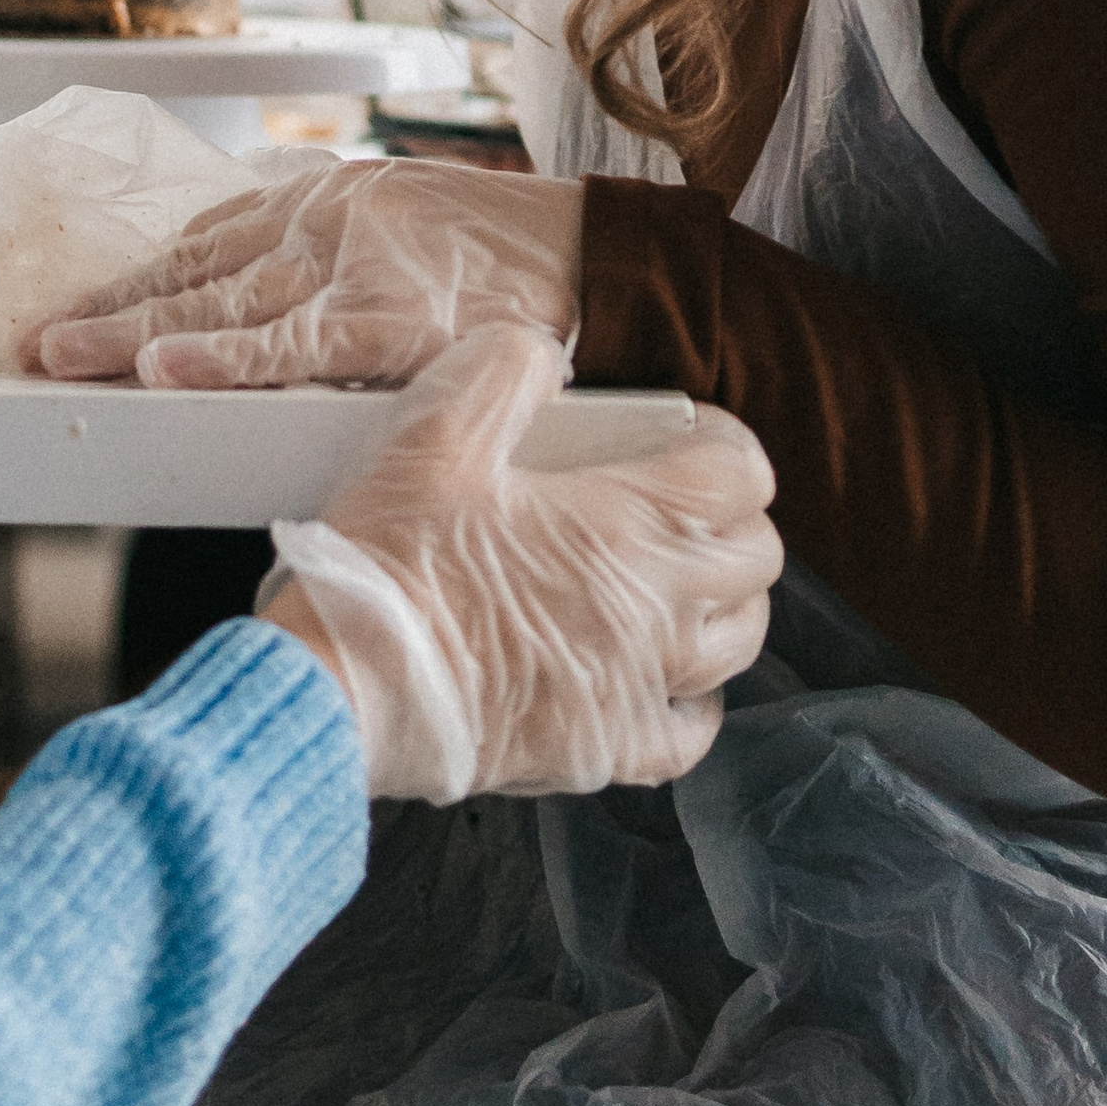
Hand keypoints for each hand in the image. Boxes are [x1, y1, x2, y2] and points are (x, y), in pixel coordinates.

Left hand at [32, 155, 584, 388]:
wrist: (602, 265)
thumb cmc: (510, 262)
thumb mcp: (406, 235)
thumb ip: (331, 261)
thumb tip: (257, 304)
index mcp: (324, 198)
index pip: (206, 237)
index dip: (135, 276)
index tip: (73, 306)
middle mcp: (325, 218)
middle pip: (194, 267)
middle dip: (108, 304)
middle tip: (33, 338)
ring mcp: (353, 264)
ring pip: (220, 304)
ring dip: (131, 333)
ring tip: (62, 356)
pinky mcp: (386, 317)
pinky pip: (285, 345)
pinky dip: (218, 360)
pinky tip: (159, 371)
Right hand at [257, 326, 779, 799]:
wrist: (350, 685)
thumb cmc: (393, 561)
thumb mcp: (433, 431)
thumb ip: (504, 371)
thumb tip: (542, 356)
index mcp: (629, 522)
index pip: (739, 474)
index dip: (722, 443)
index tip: (687, 436)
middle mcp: (657, 608)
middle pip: (756, 557)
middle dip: (732, 519)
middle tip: (679, 502)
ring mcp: (638, 686)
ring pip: (738, 643)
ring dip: (725, 604)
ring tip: (679, 584)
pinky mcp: (606, 750)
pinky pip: (691, 732)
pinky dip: (694, 703)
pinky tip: (664, 683)